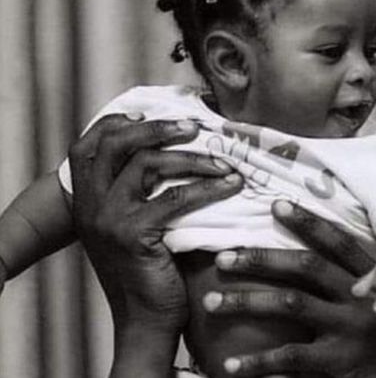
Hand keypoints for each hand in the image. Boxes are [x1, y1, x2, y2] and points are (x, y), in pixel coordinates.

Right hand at [69, 113, 242, 376]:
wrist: (146, 319)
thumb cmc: (150, 267)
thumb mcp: (132, 224)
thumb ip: (138, 191)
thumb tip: (176, 147)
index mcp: (85, 198)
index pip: (89, 144)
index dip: (120, 122)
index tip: (155, 114)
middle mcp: (89, 204)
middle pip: (116, 144)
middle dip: (158, 128)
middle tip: (196, 126)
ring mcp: (107, 218)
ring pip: (147, 165)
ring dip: (193, 158)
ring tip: (224, 161)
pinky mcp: (132, 234)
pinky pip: (174, 198)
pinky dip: (208, 188)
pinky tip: (232, 186)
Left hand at [203, 200, 375, 377]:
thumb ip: (362, 272)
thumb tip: (321, 252)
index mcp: (371, 274)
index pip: (337, 241)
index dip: (307, 221)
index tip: (276, 204)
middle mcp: (359, 296)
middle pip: (305, 268)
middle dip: (262, 258)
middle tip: (224, 255)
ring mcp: (348, 328)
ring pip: (290, 306)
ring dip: (246, 300)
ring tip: (211, 300)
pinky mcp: (338, 362)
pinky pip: (290, 358)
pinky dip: (257, 363)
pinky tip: (229, 365)